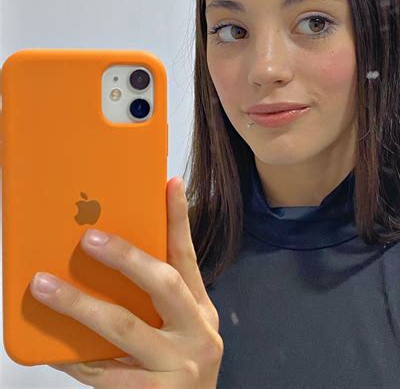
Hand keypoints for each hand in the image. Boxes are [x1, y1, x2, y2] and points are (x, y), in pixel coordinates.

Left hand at [29, 177, 223, 387]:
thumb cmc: (179, 369)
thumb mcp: (181, 332)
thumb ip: (158, 303)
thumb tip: (114, 261)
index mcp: (202, 312)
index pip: (188, 258)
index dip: (179, 220)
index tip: (169, 184)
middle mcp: (197, 334)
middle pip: (163, 283)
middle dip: (125, 256)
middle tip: (88, 238)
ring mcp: (179, 366)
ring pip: (124, 327)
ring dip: (79, 304)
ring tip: (44, 285)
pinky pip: (104, 373)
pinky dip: (75, 358)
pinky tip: (52, 347)